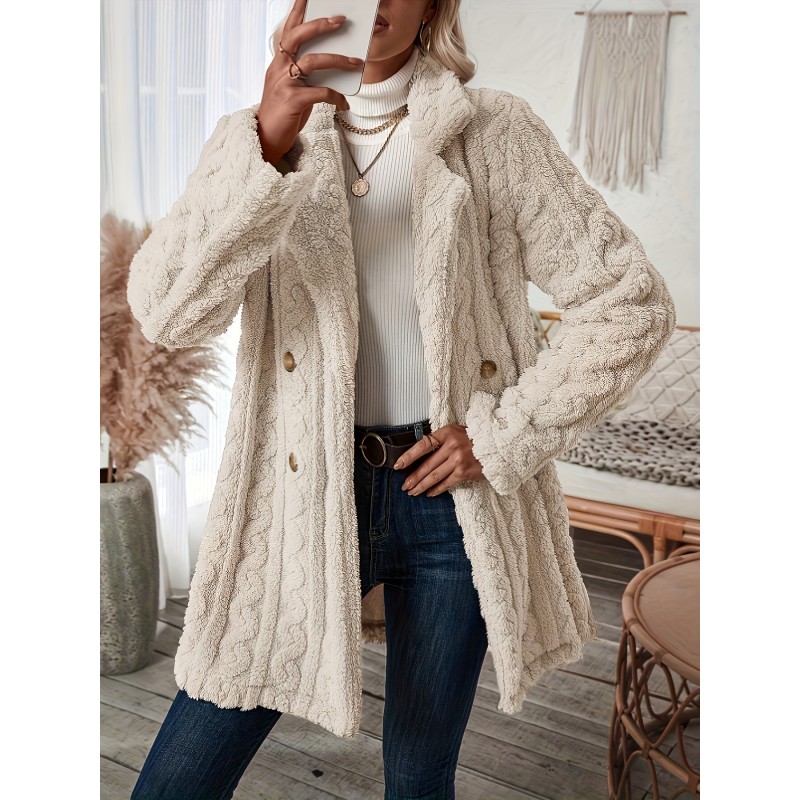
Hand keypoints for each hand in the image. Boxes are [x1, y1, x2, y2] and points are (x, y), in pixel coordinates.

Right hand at [257, 0, 363, 162]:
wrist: (266, 138)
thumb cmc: (283, 113)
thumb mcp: (291, 88)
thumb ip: (305, 73)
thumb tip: (333, 64)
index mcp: (279, 61)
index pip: (289, 29)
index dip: (298, 10)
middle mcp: (279, 67)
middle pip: (299, 36)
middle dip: (321, 25)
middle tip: (341, 20)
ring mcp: (284, 83)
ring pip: (314, 62)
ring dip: (339, 60)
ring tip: (358, 63)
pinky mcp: (293, 101)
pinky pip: (321, 93)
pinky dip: (336, 97)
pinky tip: (345, 103)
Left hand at [393, 424, 485, 496]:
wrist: (498, 446)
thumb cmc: (476, 438)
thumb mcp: (457, 431)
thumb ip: (441, 440)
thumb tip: (422, 454)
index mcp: (447, 432)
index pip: (423, 445)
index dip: (409, 456)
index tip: (399, 465)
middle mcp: (451, 446)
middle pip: (426, 465)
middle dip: (413, 477)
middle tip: (404, 485)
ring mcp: (458, 460)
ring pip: (434, 476)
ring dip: (421, 486)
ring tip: (413, 492)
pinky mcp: (464, 472)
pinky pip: (446, 483)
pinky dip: (436, 489)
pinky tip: (429, 493)